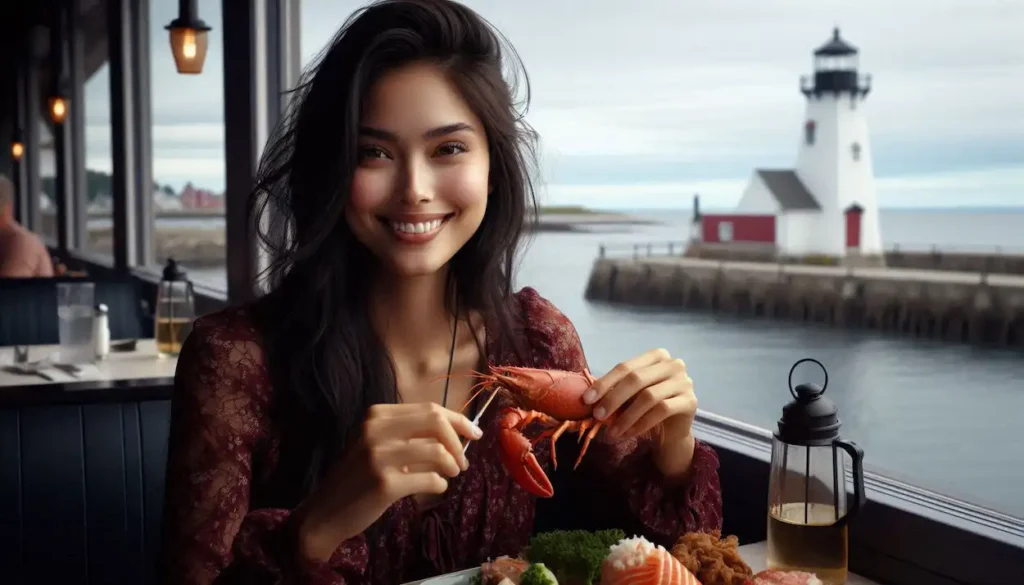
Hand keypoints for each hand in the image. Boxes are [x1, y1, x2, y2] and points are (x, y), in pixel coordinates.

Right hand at [294, 402, 482, 560]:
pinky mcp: (384, 484)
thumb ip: (410, 435)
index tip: (475, 432)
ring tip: (450, 475)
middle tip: (463, 460)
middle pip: (436, 422)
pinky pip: (431, 479)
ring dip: (452, 465)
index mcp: (376, 415)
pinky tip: (435, 488)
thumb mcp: (378, 446)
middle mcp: (376, 429)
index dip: (458, 419)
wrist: (325, 512)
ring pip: (437, 451)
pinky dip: (440, 485)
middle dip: (458, 440)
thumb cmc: (358, 478)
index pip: (429, 409)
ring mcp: (379, 456)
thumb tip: (457, 432)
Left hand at [583, 349, 697, 475]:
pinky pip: (661, 411)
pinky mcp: (691, 401)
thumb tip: (587, 398)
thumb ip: (615, 390)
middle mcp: (673, 364)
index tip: (586, 400)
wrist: (672, 429)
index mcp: (656, 355)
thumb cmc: (647, 407)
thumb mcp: (629, 395)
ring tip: (611, 432)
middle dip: (613, 399)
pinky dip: (641, 424)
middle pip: (636, 379)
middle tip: (597, 416)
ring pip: (649, 397)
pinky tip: (628, 434)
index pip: (625, 366)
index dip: (604, 383)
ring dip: (626, 417)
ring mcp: (684, 381)